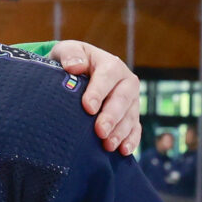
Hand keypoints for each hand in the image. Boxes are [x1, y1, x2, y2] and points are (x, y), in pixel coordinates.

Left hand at [49, 40, 140, 155]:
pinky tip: (123, 150)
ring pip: (130, 116)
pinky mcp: (130, 116)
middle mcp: (125, 82)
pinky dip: (131, 140)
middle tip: (100, 131)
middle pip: (122, 99)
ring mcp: (130, 100)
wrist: (78, 71)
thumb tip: (74, 67)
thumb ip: (69, 54)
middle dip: (112, 116)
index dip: (98, 92)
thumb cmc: (71, 61)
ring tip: (108, 145)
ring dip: (120, 132)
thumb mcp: (66, 50)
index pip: (107, 76)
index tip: (88, 107)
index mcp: (110, 64)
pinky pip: (135, 128)